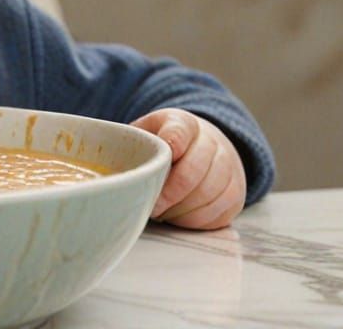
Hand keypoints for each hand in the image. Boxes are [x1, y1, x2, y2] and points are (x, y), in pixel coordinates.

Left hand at [130, 108, 245, 229]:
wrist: (204, 148)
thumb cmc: (163, 147)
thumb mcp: (145, 135)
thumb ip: (129, 144)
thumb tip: (106, 171)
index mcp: (183, 123)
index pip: (179, 131)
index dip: (171, 145)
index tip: (159, 163)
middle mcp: (211, 141)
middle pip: (194, 170)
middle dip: (170, 192)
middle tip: (152, 206)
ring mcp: (229, 166)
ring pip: (208, 193)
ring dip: (181, 208)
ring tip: (162, 211)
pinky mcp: (236, 193)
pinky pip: (218, 212)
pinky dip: (196, 219)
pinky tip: (180, 216)